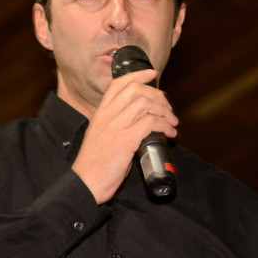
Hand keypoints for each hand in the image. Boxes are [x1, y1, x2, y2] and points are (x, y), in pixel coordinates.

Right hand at [71, 69, 177, 203]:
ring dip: (165, 111)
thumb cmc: (95, 166)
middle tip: (168, 107)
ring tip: (172, 122)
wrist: (85, 183)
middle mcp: (107, 115)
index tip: (152, 73)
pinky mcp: (125, 139)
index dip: (138, 75)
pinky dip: (165, 125)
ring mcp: (116, 126)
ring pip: (145, 103)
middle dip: (157, 95)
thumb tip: (141, 125)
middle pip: (136, 90)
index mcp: (100, 113)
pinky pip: (150, 122)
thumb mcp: (102, 138)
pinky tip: (169, 133)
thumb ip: (117, 127)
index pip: (118, 84)